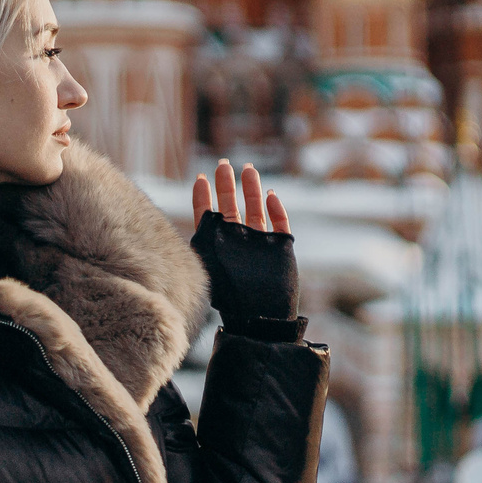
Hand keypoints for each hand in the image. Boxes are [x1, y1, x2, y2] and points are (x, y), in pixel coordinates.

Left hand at [190, 160, 300, 339]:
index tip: (200, 178)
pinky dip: (277, 210)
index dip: (204, 198)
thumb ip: (206, 243)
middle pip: (232, 207)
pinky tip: (270, 195)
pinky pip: (280, 225)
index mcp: (219, 246)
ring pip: (256, 210)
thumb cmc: (232, 297)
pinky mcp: (281, 248)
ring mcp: (260, 243)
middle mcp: (238, 242)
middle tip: (223, 164)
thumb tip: (201, 218)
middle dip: (227, 185)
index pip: (208, 216)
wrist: (261, 318)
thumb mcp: (212, 266)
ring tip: (248, 170)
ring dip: (252, 190)